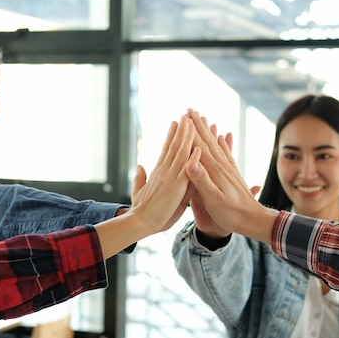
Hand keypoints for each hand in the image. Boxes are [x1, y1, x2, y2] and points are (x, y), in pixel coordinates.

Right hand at [129, 114, 195, 233]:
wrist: (140, 223)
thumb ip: (140, 178)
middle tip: (186, 114)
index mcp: (158, 173)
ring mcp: (170, 178)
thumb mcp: (139, 191)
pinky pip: (187, 171)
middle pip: (174, 146)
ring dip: (187, 136)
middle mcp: (164, 171)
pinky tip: (199, 148)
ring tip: (193, 121)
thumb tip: (141, 165)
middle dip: (181, 130)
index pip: (166, 150)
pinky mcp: (175, 187)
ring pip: (180, 153)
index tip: (176, 123)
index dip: (171, 136)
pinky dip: (193, 159)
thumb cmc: (141, 210)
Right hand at [186, 110, 277, 243]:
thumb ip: (201, 181)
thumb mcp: (213, 200)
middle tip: (190, 110)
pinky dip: (223, 143)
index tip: (183, 117)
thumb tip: (191, 162)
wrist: (254, 221)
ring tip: (204, 119)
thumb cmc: (231, 214)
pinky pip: (226, 154)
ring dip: (209, 131)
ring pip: (216, 145)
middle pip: (207, 142)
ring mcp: (228, 169)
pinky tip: (223, 137)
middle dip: (198, 126)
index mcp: (214, 171)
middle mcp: (222, 166)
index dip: (190, 131)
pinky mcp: (233, 174)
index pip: (199, 147)